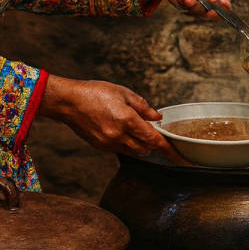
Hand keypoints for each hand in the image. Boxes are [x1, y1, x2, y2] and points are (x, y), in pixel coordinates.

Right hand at [39, 74, 179, 159]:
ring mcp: (109, 143)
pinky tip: (121, 131)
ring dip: (140, 145)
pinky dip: (127, 144)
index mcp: (127, 119)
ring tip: (135, 129)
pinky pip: (121, 150)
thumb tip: (156, 117)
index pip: (153, 140)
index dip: (169, 149)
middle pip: (146, 149)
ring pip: (134, 152)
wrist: (68, 102)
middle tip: (152, 131)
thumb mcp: (122, 92)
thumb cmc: (94, 92)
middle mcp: (118, 135)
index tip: (180, 157)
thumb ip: (142, 106)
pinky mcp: (101, 146)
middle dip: (153, 143)